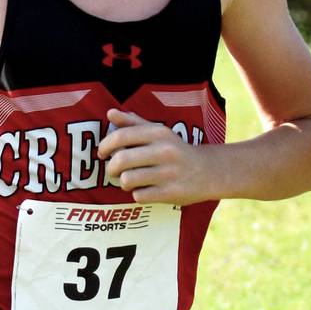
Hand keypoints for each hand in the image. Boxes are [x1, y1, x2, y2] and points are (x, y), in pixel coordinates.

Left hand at [98, 109, 213, 204]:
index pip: (121, 136)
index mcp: (159, 133)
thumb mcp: (160, 133)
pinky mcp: (170, 193)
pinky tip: (146, 190)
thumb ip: (134, 123)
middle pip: (120, 160)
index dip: (105, 145)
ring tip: (130, 181)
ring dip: (124, 183)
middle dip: (111, 168)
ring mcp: (168, 173)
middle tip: (113, 170)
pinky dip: (138, 194)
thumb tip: (111, 113)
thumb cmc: (177, 151)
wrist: (208, 172)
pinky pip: (139, 196)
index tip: (102, 153)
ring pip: (127, 180)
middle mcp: (164, 151)